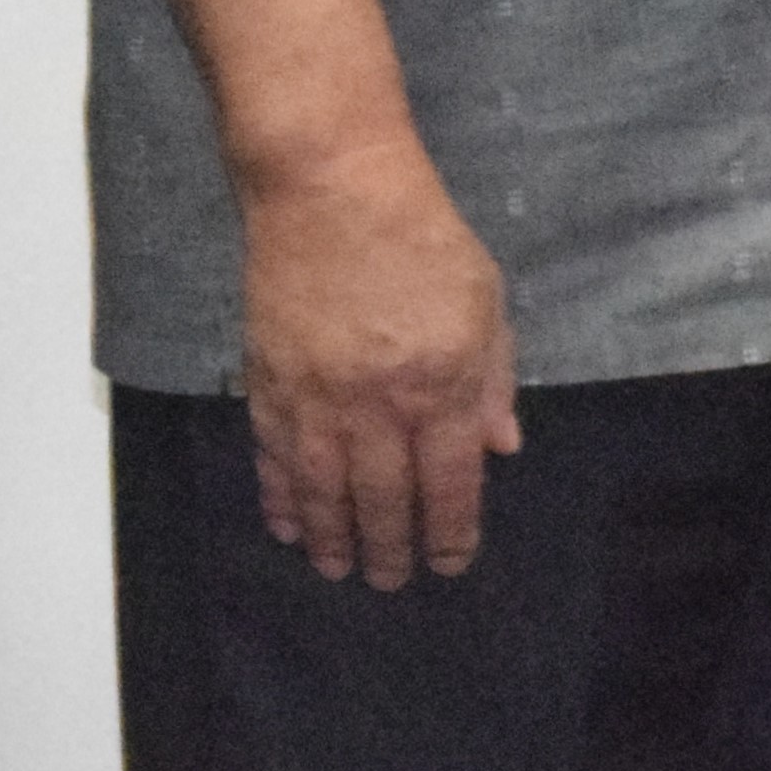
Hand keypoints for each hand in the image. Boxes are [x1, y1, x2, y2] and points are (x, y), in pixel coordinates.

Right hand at [239, 140, 518, 586]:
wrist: (331, 190)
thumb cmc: (422, 239)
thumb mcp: (485, 300)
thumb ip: (493, 379)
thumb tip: (501, 449)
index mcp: (441, 384)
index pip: (448, 485)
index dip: (449, 534)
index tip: (450, 563)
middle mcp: (378, 405)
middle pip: (383, 502)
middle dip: (389, 551)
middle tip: (391, 581)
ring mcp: (317, 398)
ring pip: (324, 493)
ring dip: (332, 540)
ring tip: (338, 569)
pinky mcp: (269, 382)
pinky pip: (274, 459)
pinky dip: (281, 499)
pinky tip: (289, 526)